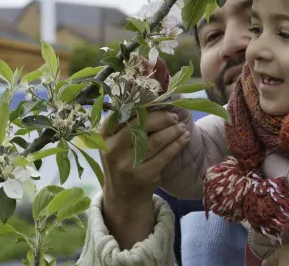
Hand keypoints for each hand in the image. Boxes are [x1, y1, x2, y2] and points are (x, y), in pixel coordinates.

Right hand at [100, 110, 190, 248]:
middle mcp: (111, 148)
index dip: (143, 103)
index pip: (124, 112)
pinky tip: (184, 138)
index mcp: (104, 134)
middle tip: (174, 115)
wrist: (123, 195)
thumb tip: (153, 93)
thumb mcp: (116, 141)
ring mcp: (126, 164)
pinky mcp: (142, 175)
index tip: (158, 99)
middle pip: (140, 124)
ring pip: (156, 140)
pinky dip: (177, 144)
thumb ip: (128, 120)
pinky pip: (165, 155)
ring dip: (173, 130)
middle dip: (162, 117)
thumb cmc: (123, 159)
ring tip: (182, 126)